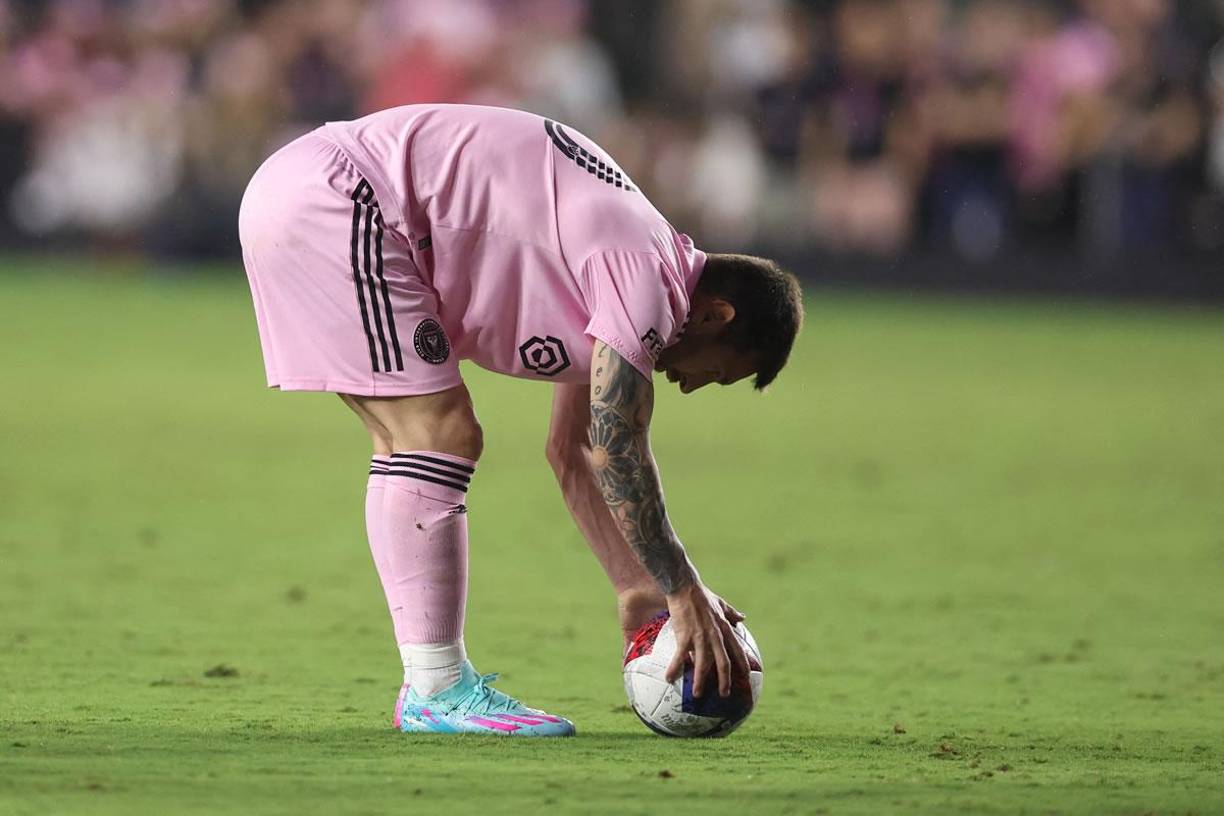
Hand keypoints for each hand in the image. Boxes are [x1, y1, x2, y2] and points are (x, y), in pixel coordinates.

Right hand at [664, 583, 749, 697]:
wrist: (684, 587)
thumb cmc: (702, 595)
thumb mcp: (721, 603)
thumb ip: (732, 613)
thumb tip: (743, 617)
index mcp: (724, 628)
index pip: (737, 650)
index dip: (743, 665)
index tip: (746, 677)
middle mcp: (715, 636)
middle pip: (724, 663)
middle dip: (725, 681)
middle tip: (724, 695)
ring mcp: (700, 637)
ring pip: (704, 665)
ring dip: (701, 682)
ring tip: (697, 694)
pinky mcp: (685, 636)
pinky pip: (680, 657)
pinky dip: (675, 668)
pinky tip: (669, 678)